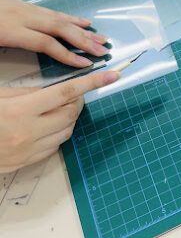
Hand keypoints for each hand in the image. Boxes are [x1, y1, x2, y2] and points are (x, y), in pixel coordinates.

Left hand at [0, 0, 108, 66]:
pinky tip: (82, 22)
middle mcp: (20, 17)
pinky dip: (69, 17)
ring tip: (100, 37)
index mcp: (8, 30)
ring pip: (58, 18)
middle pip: (59, 28)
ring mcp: (22, 8)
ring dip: (82, 29)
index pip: (45, 43)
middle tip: (103, 50)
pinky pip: (50, 11)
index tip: (85, 65)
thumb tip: (11, 74)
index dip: (67, 55)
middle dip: (83, 41)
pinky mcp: (20, 4)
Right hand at [0, 71, 119, 171]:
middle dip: (78, 100)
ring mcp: (29, 150)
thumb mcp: (1, 97)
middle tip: (74, 94)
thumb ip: (30, 94)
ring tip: (58, 109)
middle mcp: (29, 132)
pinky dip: (58, 133)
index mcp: (21, 111)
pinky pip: (56, 146)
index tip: (113, 75)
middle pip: (72, 112)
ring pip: (68, 130)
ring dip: (70, 117)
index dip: (93, 82)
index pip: (67, 92)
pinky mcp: (28, 162)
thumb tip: (56, 92)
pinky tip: (47, 125)